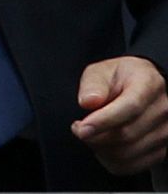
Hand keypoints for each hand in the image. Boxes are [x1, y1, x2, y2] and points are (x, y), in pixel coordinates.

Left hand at [74, 55, 167, 174]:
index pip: (130, 107)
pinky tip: (101, 147)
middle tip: (78, 129)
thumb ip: (93, 84)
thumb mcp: (102, 71)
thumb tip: (88, 102)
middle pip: (127, 134)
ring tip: (90, 135)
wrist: (144, 89)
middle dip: (95, 137)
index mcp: (148, 84)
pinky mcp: (161, 150)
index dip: (104, 121)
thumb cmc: (119, 80)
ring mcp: (165, 132)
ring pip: (128, 153)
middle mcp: (162, 109)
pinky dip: (110, 161)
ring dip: (100, 149)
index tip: (81, 128)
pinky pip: (132, 166)